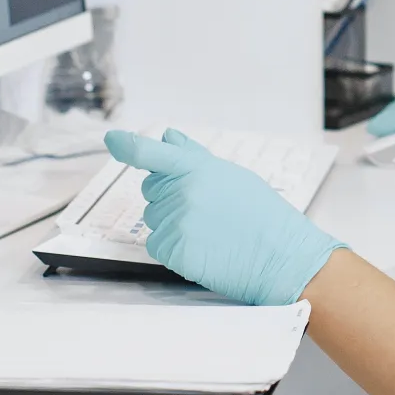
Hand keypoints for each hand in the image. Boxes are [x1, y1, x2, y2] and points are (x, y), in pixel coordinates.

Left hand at [103, 129, 344, 305]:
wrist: (283, 258)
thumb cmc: (263, 216)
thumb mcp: (232, 176)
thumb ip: (194, 157)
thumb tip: (167, 137)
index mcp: (197, 168)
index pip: (151, 152)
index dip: (126, 145)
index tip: (111, 140)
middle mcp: (183, 191)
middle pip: (151, 191)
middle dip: (169, 197)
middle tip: (206, 210)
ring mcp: (177, 222)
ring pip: (154, 220)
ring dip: (173, 225)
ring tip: (210, 232)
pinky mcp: (175, 251)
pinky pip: (157, 246)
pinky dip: (174, 249)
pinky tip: (203, 249)